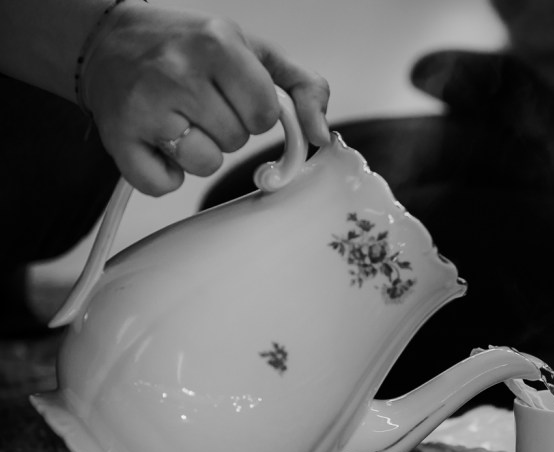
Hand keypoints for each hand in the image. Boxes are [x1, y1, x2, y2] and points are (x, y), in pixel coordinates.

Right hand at [79, 2, 329, 195]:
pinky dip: (164, 174)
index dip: (256, 111)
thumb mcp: (253, 50)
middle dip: (226, 128)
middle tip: (200, 102)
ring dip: (199, 152)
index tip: (234, 94)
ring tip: (178, 120)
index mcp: (217, 43)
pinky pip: (163, 185)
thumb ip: (303, 87)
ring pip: (205, 165)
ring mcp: (144, 106)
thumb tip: (321, 136)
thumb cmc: (188, 47)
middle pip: (236, 140)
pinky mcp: (118, 138)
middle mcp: (178, 71)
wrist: (106, 40)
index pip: (266, 113)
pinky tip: (156, 142)